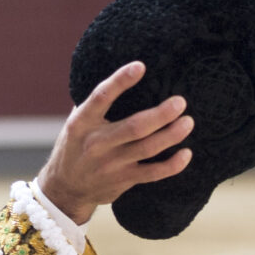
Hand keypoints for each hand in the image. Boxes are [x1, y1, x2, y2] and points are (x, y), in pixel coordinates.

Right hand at [36, 64, 193, 226]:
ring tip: (188, 122)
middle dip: (161, 114)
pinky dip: (172, 165)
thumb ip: (95, 104)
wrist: (66, 188)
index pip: (101, 97)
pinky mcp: (123, 180)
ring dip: (172, 135)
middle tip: (180, 102)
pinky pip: (153, 173)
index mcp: (82, 122)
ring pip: (148, 148)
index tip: (140, 66)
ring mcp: (111, 164)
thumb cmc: (75, 146)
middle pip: (135, 127)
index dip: (120, 81)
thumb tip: (122, 76)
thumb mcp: (76, 122)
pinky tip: (186, 153)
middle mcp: (96, 143)